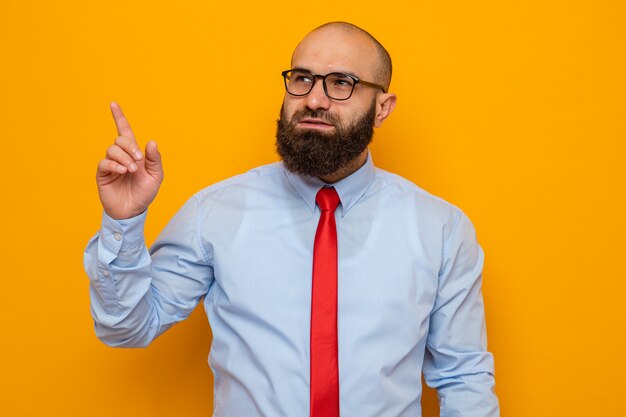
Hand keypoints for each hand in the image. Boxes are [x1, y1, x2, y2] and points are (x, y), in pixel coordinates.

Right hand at [96, 102, 163, 219]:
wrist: (133, 210)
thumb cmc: (144, 193)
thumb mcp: (155, 176)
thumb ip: (155, 159)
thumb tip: (152, 142)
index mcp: (134, 153)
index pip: (124, 131)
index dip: (119, 117)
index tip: (113, 104)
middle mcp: (120, 156)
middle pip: (120, 140)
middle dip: (131, 147)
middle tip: (139, 161)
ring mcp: (110, 164)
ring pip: (112, 149)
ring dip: (124, 158)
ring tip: (132, 170)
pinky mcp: (103, 174)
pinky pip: (105, 162)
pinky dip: (115, 165)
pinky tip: (123, 171)